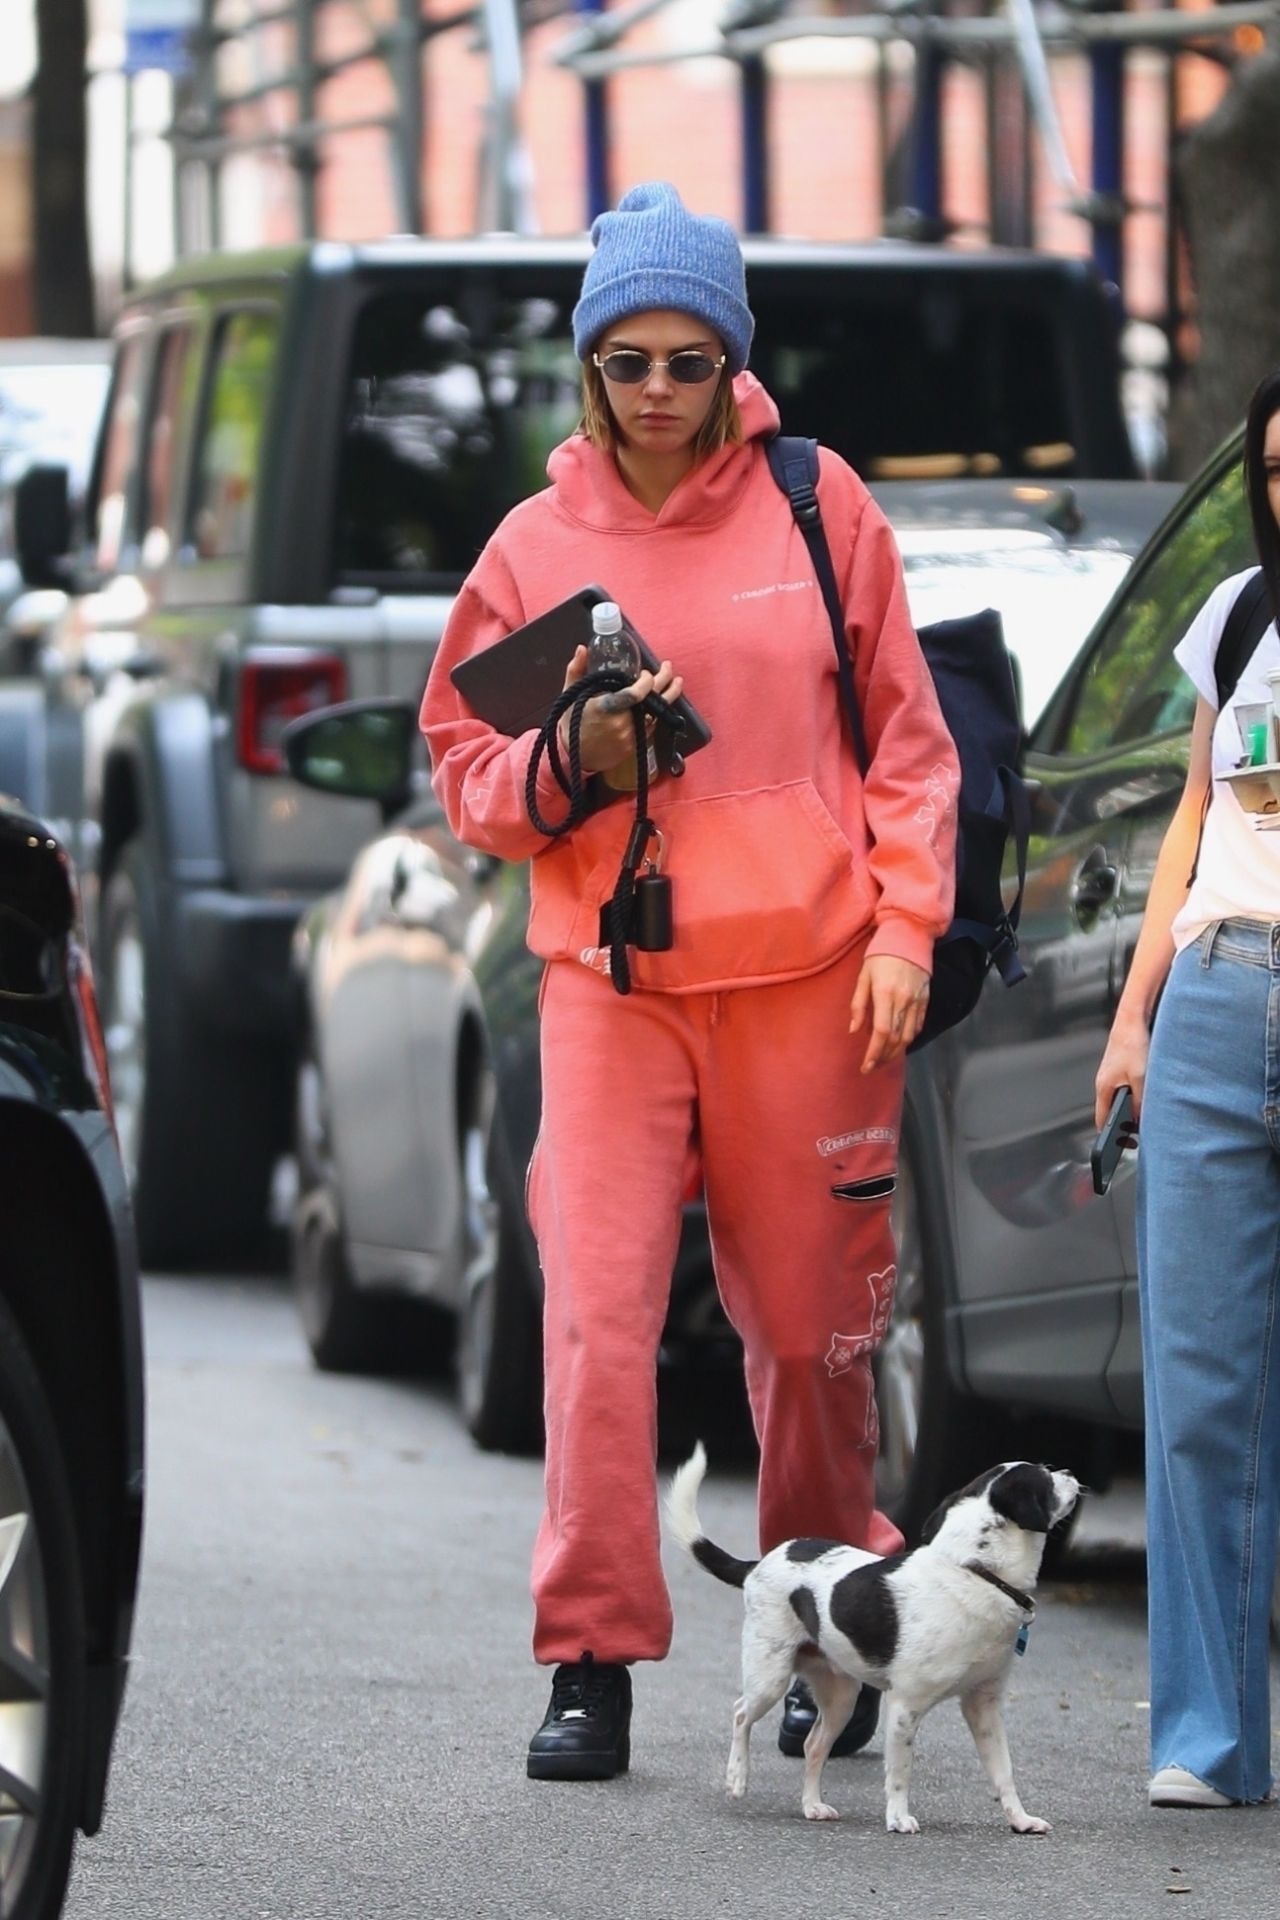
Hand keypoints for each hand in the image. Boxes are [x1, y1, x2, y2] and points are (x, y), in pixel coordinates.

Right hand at [558, 646, 684, 775]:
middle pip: (651, 702)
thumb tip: (582, 648)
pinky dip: (657, 712)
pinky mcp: (634, 746)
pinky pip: (651, 726)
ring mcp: (630, 736)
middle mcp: (622, 723)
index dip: (646, 681)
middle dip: (663, 683)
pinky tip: (662, 701)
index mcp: (606, 708)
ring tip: (677, 682)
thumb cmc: (572, 723)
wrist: (575, 756)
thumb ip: (576, 670)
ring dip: (668, 697)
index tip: (645, 672)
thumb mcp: (571, 695)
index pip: (635, 694)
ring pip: (655, 714)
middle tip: (668, 668)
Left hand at [850, 956, 930, 1071]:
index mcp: (885, 994)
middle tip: (872, 1067)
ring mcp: (917, 1000)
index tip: (866, 1065)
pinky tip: (899, 1044)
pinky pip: (918, 1025)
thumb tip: (855, 1030)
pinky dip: (909, 1038)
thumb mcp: (863, 975)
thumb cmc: (880, 954)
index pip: (881, 1032)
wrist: (909, 935)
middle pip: (895, 1039)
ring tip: (884, 1059)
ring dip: (896, 1052)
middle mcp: (903, 1000)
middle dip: (883, 1057)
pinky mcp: (925, 999)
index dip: (874, 1053)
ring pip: (909, 1036)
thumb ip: (858, 1004)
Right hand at [1095, 1014, 1149, 1128]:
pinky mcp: (1122, 1066)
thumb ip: (1140, 1102)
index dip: (1111, 1135)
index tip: (1124, 1144)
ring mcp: (1113, 1074)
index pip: (1102, 1120)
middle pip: (1112, 1111)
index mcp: (1103, 1087)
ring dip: (1133, 1108)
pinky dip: (1136, 1095)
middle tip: (1141, 1131)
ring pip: (1121, 1099)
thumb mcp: (1141, 1078)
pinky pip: (1127, 1087)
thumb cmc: (1132, 1043)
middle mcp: (1105, 1082)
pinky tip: (1148, 1092)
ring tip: (1147, 1111)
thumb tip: (1140, 1119)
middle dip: (1125, 1123)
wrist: (1133, 1018)